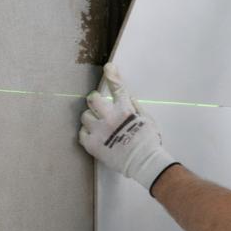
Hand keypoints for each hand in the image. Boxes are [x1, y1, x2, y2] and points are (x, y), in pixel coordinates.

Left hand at [78, 64, 177, 191]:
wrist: (144, 163)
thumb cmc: (148, 141)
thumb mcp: (147, 119)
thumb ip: (135, 106)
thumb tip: (126, 97)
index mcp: (125, 110)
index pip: (117, 87)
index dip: (112, 74)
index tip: (108, 67)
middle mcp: (110, 118)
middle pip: (92, 99)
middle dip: (95, 100)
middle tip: (99, 106)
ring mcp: (100, 131)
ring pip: (85, 116)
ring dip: (91, 118)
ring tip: (99, 125)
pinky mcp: (93, 145)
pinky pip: (81, 133)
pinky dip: (87, 132)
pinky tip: (95, 135)